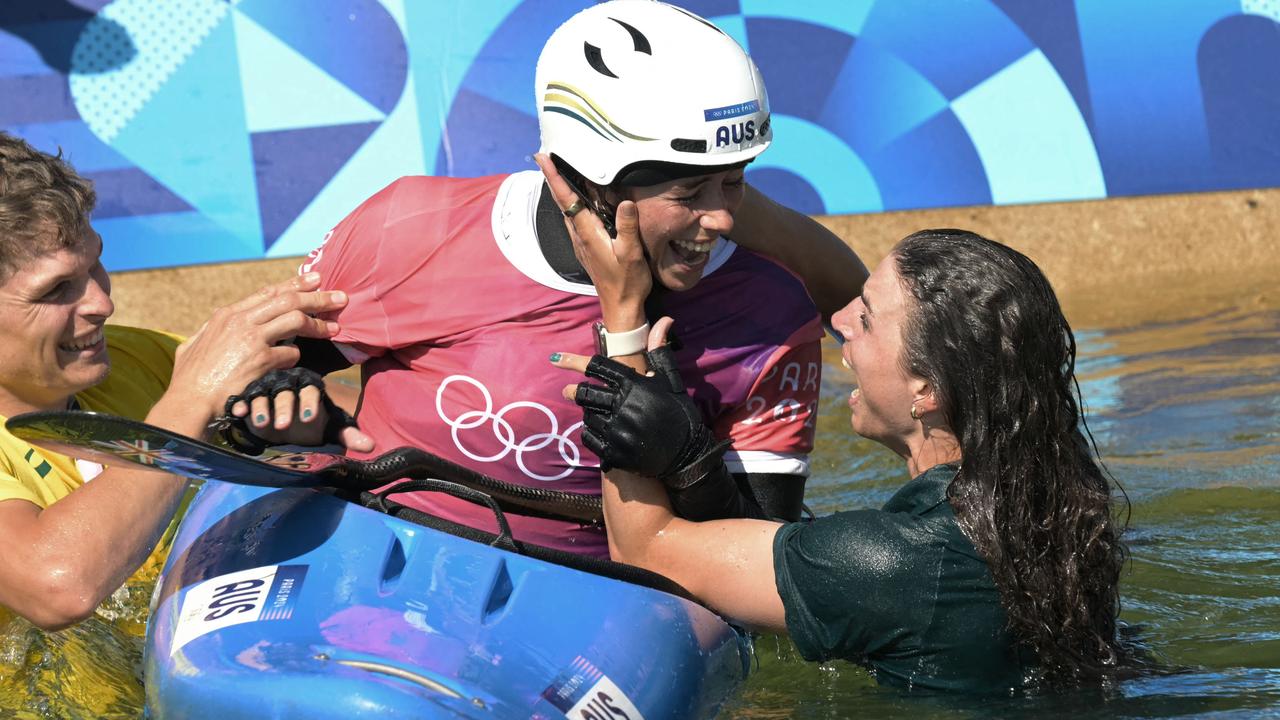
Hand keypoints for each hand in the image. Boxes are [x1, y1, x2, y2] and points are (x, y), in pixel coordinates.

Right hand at [162, 273, 346, 430]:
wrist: (189, 402)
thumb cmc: (188, 379)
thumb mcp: (192, 345)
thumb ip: (209, 331)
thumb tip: (216, 321)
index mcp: (226, 315)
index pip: (268, 292)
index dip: (295, 284)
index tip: (315, 280)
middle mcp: (240, 321)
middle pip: (288, 300)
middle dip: (318, 297)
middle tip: (340, 297)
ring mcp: (251, 339)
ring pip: (296, 320)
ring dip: (319, 324)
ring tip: (336, 328)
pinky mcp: (261, 360)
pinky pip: (291, 353)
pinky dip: (296, 356)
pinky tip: (298, 362)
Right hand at [225, 368, 374, 451]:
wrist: (287, 422)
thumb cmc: (311, 423)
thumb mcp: (329, 427)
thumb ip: (348, 434)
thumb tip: (371, 445)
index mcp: (310, 387)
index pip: (312, 391)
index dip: (310, 402)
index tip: (309, 418)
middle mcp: (288, 385)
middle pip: (286, 393)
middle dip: (284, 408)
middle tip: (283, 426)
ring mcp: (267, 390)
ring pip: (264, 395)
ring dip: (261, 407)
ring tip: (262, 423)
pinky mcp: (249, 397)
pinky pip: (244, 399)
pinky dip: (240, 405)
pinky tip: (238, 413)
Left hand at [534, 153, 649, 330]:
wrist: (621, 307)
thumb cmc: (627, 282)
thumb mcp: (631, 254)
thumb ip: (627, 227)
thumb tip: (625, 201)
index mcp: (588, 233)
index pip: (567, 199)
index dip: (554, 177)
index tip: (542, 158)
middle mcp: (580, 236)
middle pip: (562, 201)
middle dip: (553, 178)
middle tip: (545, 157)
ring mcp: (581, 242)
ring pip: (567, 210)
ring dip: (561, 190)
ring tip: (558, 171)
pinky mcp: (587, 247)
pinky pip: (575, 219)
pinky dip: (572, 203)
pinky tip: (579, 199)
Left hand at [552, 319, 717, 479]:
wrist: (688, 454)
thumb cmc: (679, 413)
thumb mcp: (671, 379)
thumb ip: (660, 350)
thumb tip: (665, 319)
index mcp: (634, 385)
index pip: (597, 367)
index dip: (574, 361)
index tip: (557, 359)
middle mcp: (622, 406)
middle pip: (584, 393)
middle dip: (573, 391)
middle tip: (568, 390)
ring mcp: (617, 430)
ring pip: (587, 416)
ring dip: (588, 413)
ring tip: (595, 413)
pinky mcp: (614, 452)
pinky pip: (589, 438)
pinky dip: (591, 433)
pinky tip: (600, 431)